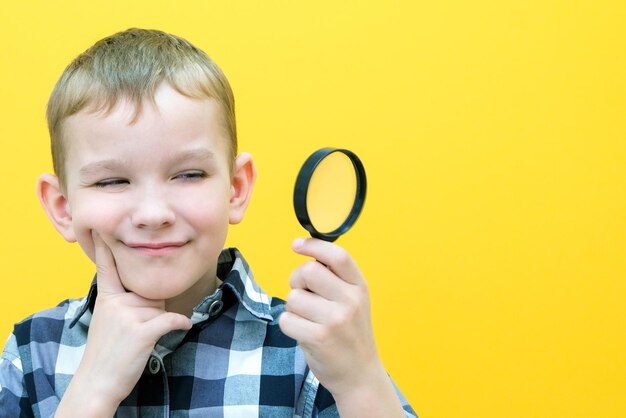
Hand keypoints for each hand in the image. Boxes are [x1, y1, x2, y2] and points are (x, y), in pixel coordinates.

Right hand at [55, 231, 191, 416]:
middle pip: (150, 291)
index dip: (105, 246)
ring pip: (160, 307)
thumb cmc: (107, 352)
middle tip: (131, 331)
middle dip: (151, 308)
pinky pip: (171, 319)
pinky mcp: (141, 331)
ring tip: (137, 341)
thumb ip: (126, 301)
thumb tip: (152, 294)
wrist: (97, 383)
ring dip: (159, 323)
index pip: (108, 266)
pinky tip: (183, 327)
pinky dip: (180, 324)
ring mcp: (128, 315)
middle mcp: (116, 302)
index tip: (103, 227)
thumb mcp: (108, 320)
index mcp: (106, 297)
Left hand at [278, 238, 381, 396]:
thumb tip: (304, 252)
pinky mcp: (318, 338)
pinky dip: (289, 325)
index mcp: (359, 287)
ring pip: (293, 297)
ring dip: (293, 308)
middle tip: (303, 294)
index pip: (337, 256)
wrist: (360, 375)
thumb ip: (335, 278)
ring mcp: (335, 320)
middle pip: (308, 271)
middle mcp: (350, 301)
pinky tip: (304, 333)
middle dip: (297, 280)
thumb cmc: (350, 334)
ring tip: (308, 319)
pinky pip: (286, 319)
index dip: (314, 245)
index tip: (297, 245)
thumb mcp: (354, 301)